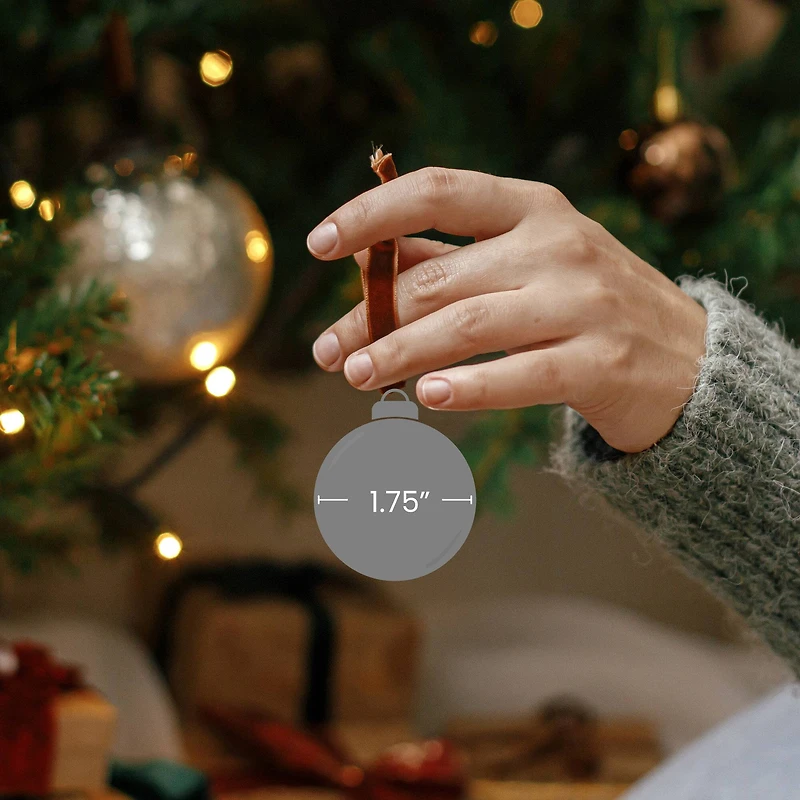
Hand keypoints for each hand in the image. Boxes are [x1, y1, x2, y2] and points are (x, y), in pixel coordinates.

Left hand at [307, 168, 706, 452]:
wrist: (687, 360)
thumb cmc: (587, 304)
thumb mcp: (529, 260)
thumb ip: (455, 260)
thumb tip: (368, 265)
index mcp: (532, 207)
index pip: (437, 191)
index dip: (370, 213)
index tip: (319, 243)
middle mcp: (556, 245)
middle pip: (438, 277)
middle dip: (371, 316)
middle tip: (329, 350)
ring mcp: (582, 302)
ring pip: (467, 325)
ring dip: (400, 352)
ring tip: (357, 375)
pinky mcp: (598, 362)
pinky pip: (519, 375)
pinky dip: (468, 387)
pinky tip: (426, 397)